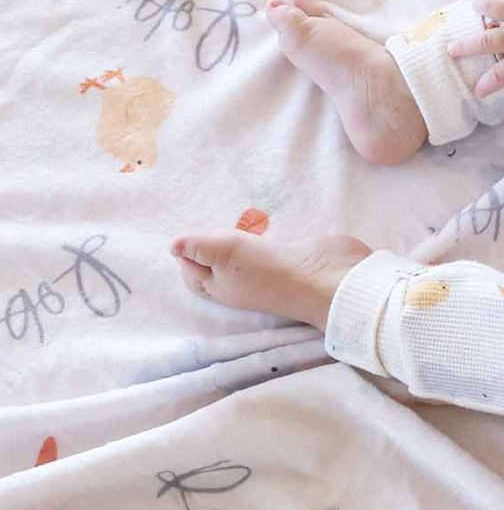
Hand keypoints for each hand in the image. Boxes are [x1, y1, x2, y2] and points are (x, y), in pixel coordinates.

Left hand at [170, 231, 371, 329]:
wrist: (325, 279)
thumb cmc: (270, 270)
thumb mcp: (224, 254)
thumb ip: (197, 246)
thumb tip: (173, 246)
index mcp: (220, 286)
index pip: (192, 271)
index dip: (187, 252)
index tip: (191, 231)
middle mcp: (240, 281)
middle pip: (214, 262)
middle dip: (209, 243)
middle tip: (212, 224)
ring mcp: (265, 270)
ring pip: (239, 254)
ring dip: (235, 238)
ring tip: (234, 222)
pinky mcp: (287, 258)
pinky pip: (266, 246)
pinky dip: (260, 235)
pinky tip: (261, 224)